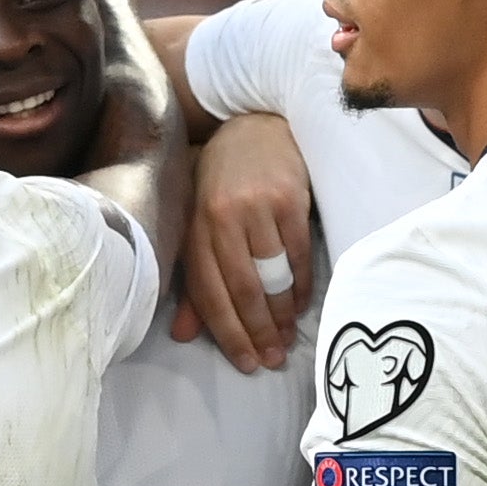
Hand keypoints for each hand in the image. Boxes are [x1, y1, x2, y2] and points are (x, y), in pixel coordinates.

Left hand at [177, 111, 312, 366]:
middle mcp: (222, 218)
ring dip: (281, 315)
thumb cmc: (224, 183)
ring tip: (287, 339)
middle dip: (257, 331)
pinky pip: (298, 253)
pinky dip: (302, 285)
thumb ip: (194, 280)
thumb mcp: (200, 225)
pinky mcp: (289, 198)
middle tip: (272, 360)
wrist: (255, 124)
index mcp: (195, 228)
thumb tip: (184, 335)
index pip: (208, 291)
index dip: (227, 332)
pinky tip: (301, 306)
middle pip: (241, 289)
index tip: (245, 361)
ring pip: (272, 275)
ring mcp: (257, 207)